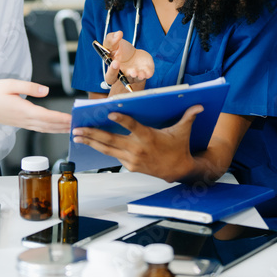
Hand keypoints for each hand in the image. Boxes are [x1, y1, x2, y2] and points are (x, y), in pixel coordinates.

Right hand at [0, 80, 71, 133]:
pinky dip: (49, 129)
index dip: (62, 119)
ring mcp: (21, 123)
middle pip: (49, 126)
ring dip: (58, 129)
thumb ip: (30, 87)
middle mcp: (24, 120)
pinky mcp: (19, 123)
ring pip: (44, 129)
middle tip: (79, 125)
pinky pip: (38, 128)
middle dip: (65, 126)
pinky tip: (54, 127)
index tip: (74, 119)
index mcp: (23, 110)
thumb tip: (46, 90)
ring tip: (71, 128)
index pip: (48, 117)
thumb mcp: (10, 84)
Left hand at [72, 105, 203, 178]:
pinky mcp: (130, 166)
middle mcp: (138, 149)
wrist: (179, 171)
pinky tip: (90, 143)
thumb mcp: (183, 131)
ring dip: (91, 142)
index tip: (110, 114)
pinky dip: (101, 149)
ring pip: (107, 149)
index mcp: (149, 137)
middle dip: (92, 134)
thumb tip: (199, 104)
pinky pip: (112, 156)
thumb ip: (188, 116)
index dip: (122, 120)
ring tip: (77, 136)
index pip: (133, 126)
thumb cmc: (179, 147)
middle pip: (111, 140)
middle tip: (77, 128)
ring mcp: (132, 159)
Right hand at [103, 31, 154, 92]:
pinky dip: (148, 74)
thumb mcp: (112, 43)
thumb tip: (118, 34)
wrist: (132, 54)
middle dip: (129, 75)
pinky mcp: (145, 72)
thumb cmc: (119, 50)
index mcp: (113, 70)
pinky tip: (148, 72)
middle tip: (132, 72)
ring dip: (139, 76)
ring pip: (137, 79)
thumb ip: (111, 39)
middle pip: (125, 79)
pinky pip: (147, 75)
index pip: (110, 76)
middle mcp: (124, 75)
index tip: (115, 62)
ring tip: (141, 73)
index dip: (112, 71)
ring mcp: (135, 74)